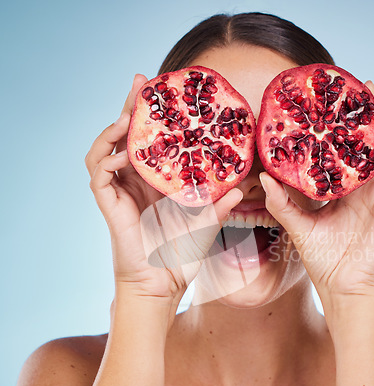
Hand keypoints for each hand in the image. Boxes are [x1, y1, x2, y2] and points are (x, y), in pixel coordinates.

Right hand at [85, 75, 242, 299]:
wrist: (164, 284)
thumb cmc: (182, 255)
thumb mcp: (206, 224)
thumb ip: (220, 205)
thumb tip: (242, 186)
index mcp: (156, 181)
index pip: (151, 140)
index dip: (154, 115)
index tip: (165, 91)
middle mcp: (135, 181)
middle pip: (126, 135)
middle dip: (131, 106)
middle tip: (141, 80)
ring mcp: (120, 191)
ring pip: (105, 149)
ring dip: (113, 128)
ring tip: (129, 113)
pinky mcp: (109, 204)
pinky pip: (99, 175)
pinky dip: (105, 158)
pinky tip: (122, 152)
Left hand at [260, 81, 373, 300]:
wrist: (341, 286)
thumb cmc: (323, 257)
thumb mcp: (297, 223)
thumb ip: (282, 201)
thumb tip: (264, 176)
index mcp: (350, 185)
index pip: (356, 145)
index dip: (352, 121)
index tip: (340, 97)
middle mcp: (371, 184)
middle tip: (365, 87)